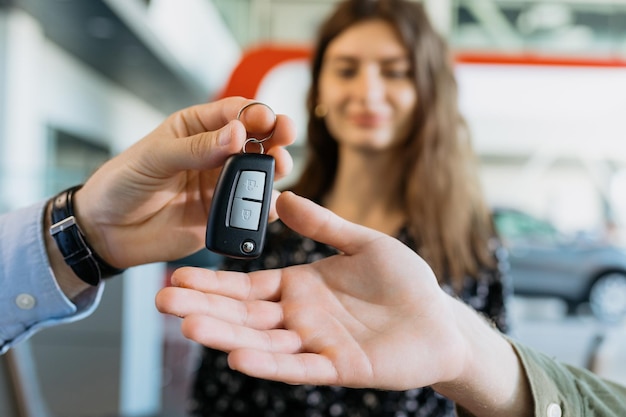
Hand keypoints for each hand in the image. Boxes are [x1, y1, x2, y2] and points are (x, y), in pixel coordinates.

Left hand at [74, 97, 294, 267]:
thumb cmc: (123, 183)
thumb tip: (237, 134)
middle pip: (255, 140)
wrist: (106, 231)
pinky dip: (264, 208)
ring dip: (274, 168)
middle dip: (275, 136)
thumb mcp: (154, 157)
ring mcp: (221, 185)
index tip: (267, 119)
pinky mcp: (223, 215)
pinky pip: (251, 209)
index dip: (254, 113)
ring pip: (259, 173)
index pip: (233, 112)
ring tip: (279, 167)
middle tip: (284, 136)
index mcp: (196, 128)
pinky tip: (269, 205)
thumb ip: (197, 148)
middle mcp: (214, 154)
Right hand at [156, 191, 466, 389]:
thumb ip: (324, 224)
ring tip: (188, 325)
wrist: (440, 319)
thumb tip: (285, 195)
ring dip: (226, 335)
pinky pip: (298, 367)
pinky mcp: (339, 368)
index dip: (213, 283)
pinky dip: (268, 363)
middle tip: (162, 300)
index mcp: (301, 286)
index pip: (248, 286)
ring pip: (263, 342)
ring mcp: (317, 344)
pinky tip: (238, 357)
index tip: (178, 276)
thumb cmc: (405, 281)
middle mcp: (301, 317)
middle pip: (244, 314)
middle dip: (204, 307)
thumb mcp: (362, 242)